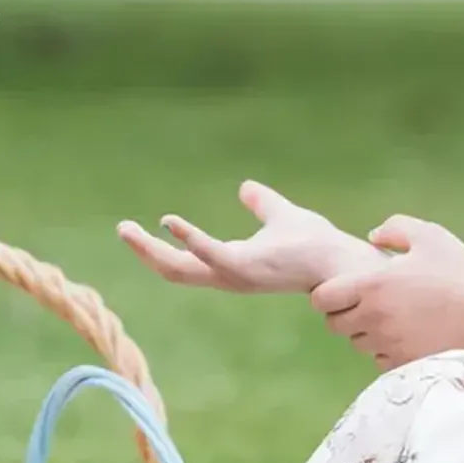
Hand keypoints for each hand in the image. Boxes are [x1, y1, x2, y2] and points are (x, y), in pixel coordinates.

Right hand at [118, 181, 363, 292]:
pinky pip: (211, 256)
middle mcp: (228, 274)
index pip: (184, 260)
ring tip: (129, 229)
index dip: (158, 247)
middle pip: (173, 270)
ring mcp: (235, 275)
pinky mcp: (248, 270)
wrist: (341, 259)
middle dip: (145, 252)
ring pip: (181, 269)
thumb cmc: (316, 244)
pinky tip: (171, 222)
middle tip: (122, 229)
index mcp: (230, 262)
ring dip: (153, 250)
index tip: (136, 228)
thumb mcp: (280, 216)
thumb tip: (246, 187)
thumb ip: (261, 204)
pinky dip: (190, 240)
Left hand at [310, 216, 463, 367]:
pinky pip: (380, 359)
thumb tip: (373, 236)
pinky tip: (408, 334)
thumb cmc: (462, 274)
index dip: (329, 293)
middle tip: (369, 303)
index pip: (322, 298)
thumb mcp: (431, 237)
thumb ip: (396, 229)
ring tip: (394, 317)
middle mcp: (373, 318)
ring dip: (367, 332)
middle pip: (335, 324)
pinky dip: (387, 349)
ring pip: (358, 343)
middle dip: (345, 314)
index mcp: (371, 286)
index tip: (347, 288)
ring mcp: (387, 343)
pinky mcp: (403, 363)